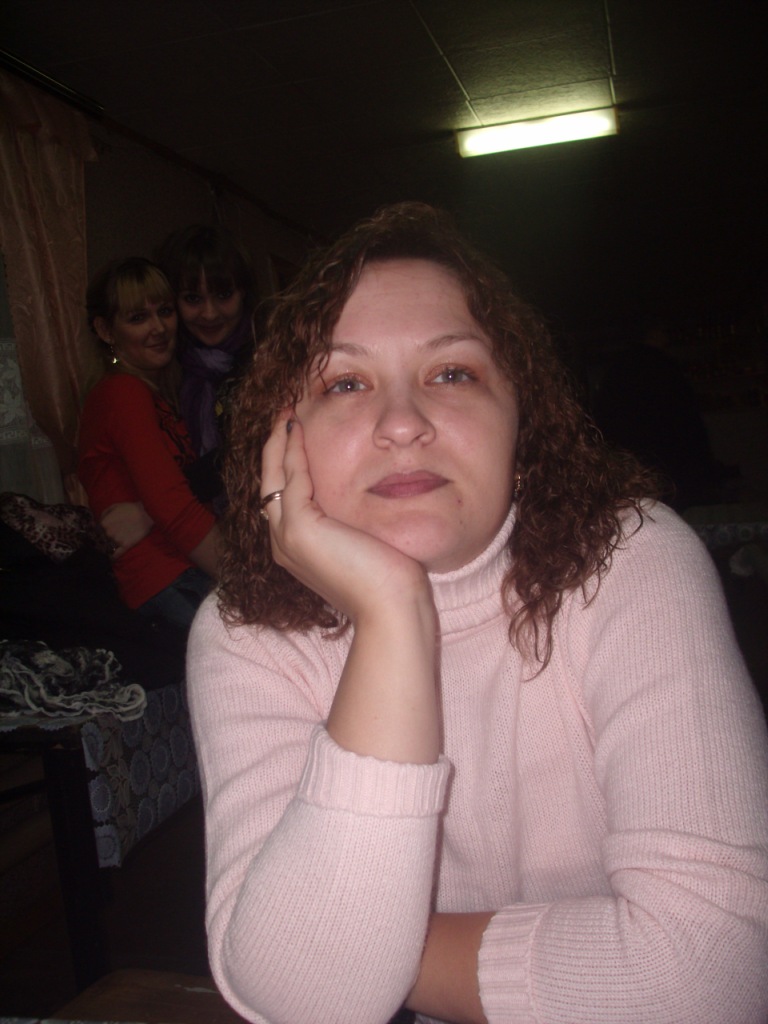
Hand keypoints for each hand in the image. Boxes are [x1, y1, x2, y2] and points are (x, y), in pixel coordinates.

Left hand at [100, 501, 153, 558]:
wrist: (146, 513)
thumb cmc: (130, 508)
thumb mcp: (114, 506)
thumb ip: (104, 514)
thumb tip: (96, 523)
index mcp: (104, 523)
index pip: (94, 533)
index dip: (95, 535)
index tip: (97, 537)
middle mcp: (108, 533)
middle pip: (100, 541)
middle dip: (100, 542)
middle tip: (103, 543)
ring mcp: (117, 540)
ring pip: (107, 548)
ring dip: (106, 550)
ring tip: (106, 551)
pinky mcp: (126, 546)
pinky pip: (116, 555)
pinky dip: (112, 558)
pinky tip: (111, 559)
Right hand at [261, 411, 430, 623]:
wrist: (392, 609)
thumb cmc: (389, 583)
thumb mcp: (364, 545)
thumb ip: (352, 525)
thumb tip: (365, 505)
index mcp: (296, 548)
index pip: (282, 496)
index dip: (284, 463)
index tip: (294, 432)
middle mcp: (283, 544)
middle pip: (268, 483)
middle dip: (274, 446)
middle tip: (283, 412)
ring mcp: (287, 538)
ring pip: (273, 477)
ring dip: (278, 442)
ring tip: (286, 413)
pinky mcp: (300, 530)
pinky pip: (292, 479)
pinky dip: (293, 451)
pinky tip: (299, 428)